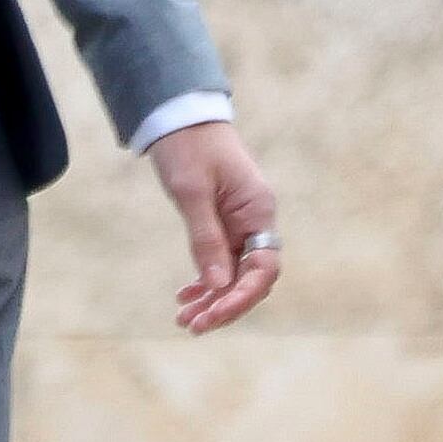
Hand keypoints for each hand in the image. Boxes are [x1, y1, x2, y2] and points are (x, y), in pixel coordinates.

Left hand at [149, 119, 281, 335]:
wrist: (179, 116)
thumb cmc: (188, 147)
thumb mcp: (192, 193)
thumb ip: (205, 238)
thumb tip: (217, 284)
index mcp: (258, 211)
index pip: (263, 269)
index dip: (240, 298)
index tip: (211, 317)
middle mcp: (255, 220)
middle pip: (249, 277)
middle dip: (223, 305)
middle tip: (191, 326)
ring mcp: (240, 222)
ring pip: (233, 273)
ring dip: (211, 298)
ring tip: (183, 319)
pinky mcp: (223, 222)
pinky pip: (221, 260)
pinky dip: (205, 280)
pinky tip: (185, 295)